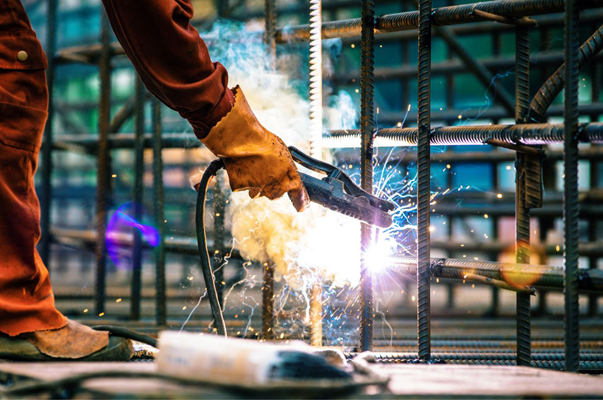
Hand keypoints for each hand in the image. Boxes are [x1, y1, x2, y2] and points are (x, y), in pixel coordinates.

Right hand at [201, 86, 309, 211]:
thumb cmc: (265, 141)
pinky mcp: (242, 188)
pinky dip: (241, 179)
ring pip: (257, 192)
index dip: (301, 202)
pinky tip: (241, 166)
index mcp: (291, 179)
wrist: (244, 138)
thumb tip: (285, 173)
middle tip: (265, 170)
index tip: (302, 207)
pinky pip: (242, 186)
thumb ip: (286, 169)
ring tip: (251, 164)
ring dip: (255, 183)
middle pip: (275, 195)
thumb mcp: (284, 154)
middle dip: (271, 186)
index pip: (300, 198)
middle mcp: (277, 188)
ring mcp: (259, 190)